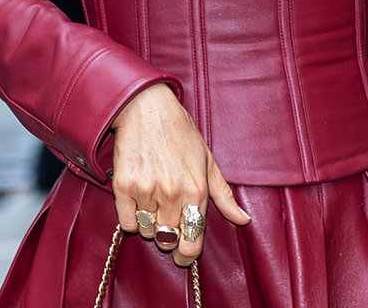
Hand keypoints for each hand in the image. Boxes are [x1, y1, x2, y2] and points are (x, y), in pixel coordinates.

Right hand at [110, 83, 250, 266]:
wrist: (147, 110)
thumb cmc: (181, 134)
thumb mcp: (208, 161)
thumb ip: (224, 196)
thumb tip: (244, 220)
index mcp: (197, 189)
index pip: (193, 239)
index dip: (189, 254)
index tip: (186, 257)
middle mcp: (172, 193)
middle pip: (168, 240)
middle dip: (169, 237)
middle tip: (169, 223)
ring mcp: (147, 191)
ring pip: (147, 232)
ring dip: (151, 225)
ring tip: (155, 202)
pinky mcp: (123, 187)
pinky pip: (127, 223)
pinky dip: (133, 219)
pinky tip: (139, 201)